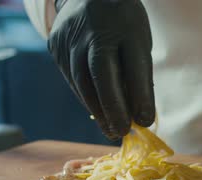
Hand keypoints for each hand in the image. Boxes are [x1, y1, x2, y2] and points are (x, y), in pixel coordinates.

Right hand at [48, 0, 154, 139]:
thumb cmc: (123, 25)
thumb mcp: (139, 40)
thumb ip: (139, 73)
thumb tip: (139, 115)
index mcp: (125, 27)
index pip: (134, 66)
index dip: (140, 96)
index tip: (146, 121)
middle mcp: (95, 31)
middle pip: (102, 75)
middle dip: (113, 108)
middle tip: (122, 132)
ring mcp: (71, 38)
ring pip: (82, 81)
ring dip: (97, 110)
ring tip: (111, 129)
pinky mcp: (55, 46)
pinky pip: (72, 79)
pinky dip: (86, 98)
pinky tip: (97, 112)